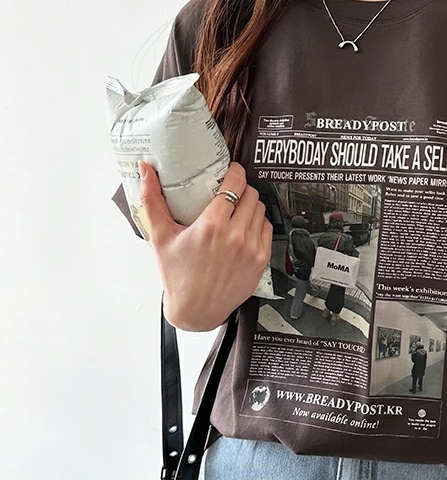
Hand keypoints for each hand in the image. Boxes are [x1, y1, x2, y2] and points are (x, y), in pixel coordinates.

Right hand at [138, 160, 272, 330]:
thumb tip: (146, 170)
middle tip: (231, 192)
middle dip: (242, 189)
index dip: (235, 172)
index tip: (231, 171)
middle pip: (251, 194)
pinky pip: (267, 229)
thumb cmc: (178, 275)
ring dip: (251, 206)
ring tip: (237, 210)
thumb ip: (152, 200)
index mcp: (212, 226)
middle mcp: (236, 236)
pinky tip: (245, 227)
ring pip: (261, 210)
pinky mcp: (261, 260)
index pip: (235, 184)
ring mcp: (252, 248)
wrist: (196, 310)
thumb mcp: (160, 236)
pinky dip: (258, 224)